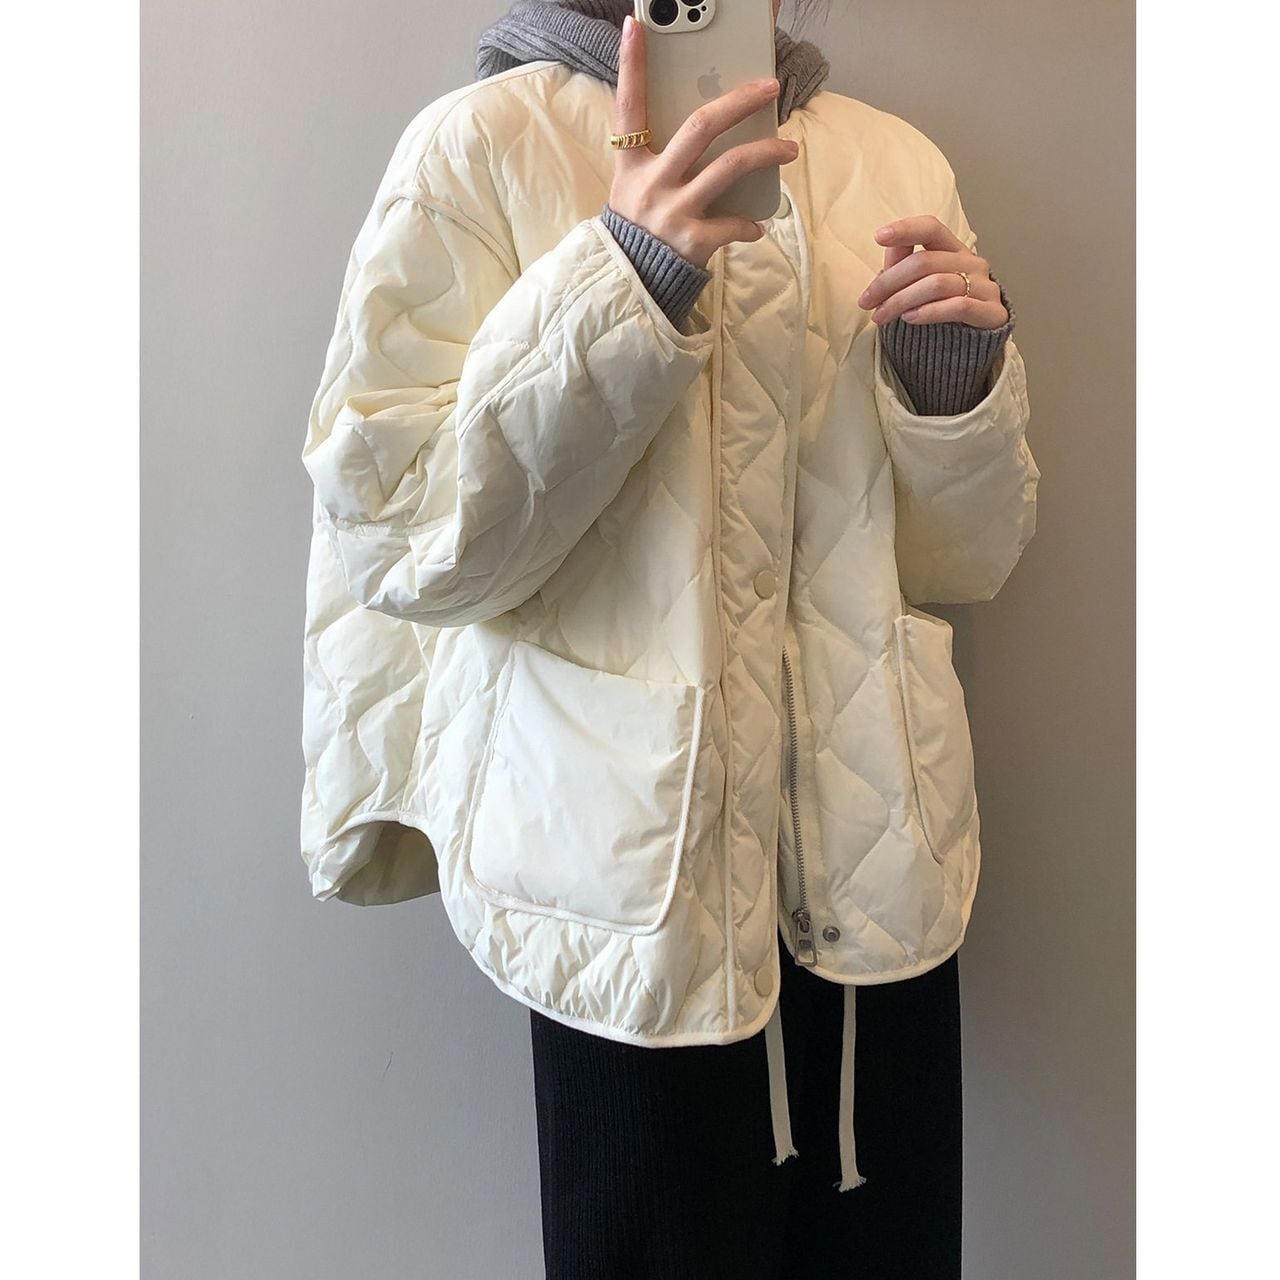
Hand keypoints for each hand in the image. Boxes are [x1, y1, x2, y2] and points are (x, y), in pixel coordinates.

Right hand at [608, 14, 799, 269]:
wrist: (628, 283)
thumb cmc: (637, 228)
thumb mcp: (633, 187)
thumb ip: (660, 157)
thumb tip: (708, 124)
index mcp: (631, 163)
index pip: (628, 106)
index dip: (631, 65)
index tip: (636, 26)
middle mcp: (651, 182)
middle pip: (701, 126)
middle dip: (740, 101)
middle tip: (771, 88)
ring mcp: (672, 211)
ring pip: (730, 167)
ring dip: (766, 153)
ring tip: (790, 148)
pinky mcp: (692, 240)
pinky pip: (733, 223)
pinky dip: (749, 223)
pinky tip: (756, 224)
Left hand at [856, 216, 1008, 327]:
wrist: (972, 346)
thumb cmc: (941, 310)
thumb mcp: (917, 284)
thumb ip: (902, 262)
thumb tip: (885, 242)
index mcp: (953, 250)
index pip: (931, 228)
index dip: (906, 229)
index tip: (878, 237)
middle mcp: (972, 263)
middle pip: (924, 262)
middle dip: (888, 282)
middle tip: (866, 302)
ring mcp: (985, 287)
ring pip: (937, 284)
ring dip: (902, 300)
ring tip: (881, 316)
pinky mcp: (992, 313)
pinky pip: (958, 306)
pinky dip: (930, 311)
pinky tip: (910, 318)